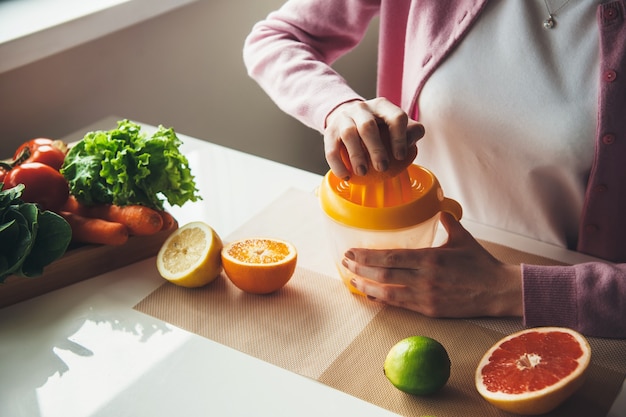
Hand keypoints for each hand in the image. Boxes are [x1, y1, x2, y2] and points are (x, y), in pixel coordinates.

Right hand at [324, 98, 424, 179]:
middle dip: (376, 149)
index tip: (400, 156)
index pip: (395, 117)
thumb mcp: (396, 124)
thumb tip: (410, 144)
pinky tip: (346, 176)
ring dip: (356, 155)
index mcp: (382, 106)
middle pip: (368, 126)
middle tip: (382, 167)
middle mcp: (362, 108)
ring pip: (349, 134)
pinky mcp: (330, 132)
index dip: (399, 137)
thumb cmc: (379, 126)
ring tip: (362, 172)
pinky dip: (338, 165)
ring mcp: (344, 118)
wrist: (348, 118)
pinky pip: (331, 149)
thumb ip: (411, 132)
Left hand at [342, 213, 522, 317]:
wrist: (498, 291)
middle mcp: (424, 278)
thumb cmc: (480, 262)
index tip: (351, 251)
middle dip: (360, 268)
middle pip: (383, 274)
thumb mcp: (463, 238)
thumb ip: (447, 223)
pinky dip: (382, 300)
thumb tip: (438, 210)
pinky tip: (371, 295)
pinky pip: (400, 305)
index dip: (367, 255)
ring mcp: (425, 297)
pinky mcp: (429, 310)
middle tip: (345, 263)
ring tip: (352, 280)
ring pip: (387, 293)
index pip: (391, 256)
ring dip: (366, 286)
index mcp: (430, 258)